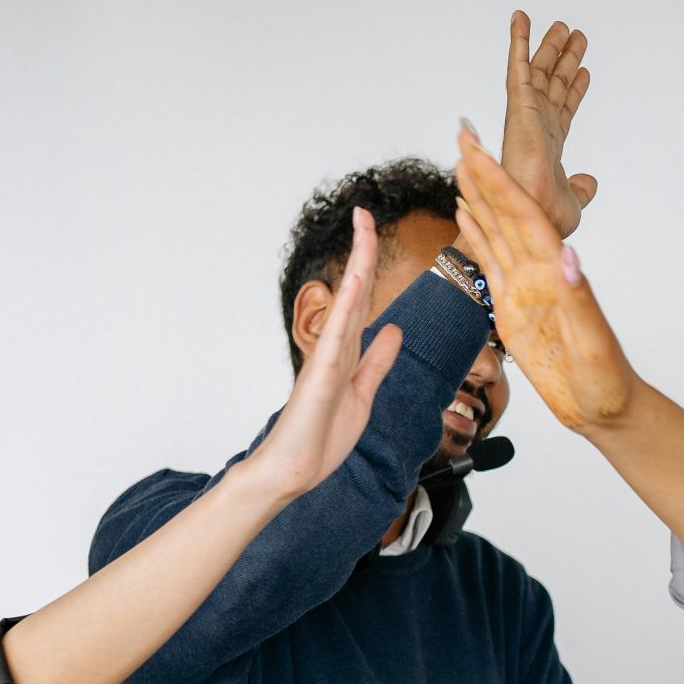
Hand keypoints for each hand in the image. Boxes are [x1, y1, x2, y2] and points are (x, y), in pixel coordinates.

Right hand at [239, 208, 404, 504]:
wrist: (291, 473)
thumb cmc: (320, 439)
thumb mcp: (363, 394)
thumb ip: (377, 362)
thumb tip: (392, 330)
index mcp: (346, 352)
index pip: (363, 300)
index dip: (369, 266)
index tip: (371, 231)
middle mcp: (335, 347)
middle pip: (353, 290)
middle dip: (361, 249)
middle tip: (364, 210)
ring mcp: (326, 360)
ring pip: (345, 302)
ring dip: (356, 264)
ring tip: (362, 226)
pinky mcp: (320, 378)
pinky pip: (337, 336)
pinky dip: (347, 308)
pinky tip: (354, 283)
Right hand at [453, 125, 638, 433]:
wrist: (606, 409)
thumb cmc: (607, 381)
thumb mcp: (594, 344)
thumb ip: (579, 300)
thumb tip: (568, 256)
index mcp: (557, 275)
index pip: (524, 217)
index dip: (501, 183)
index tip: (479, 151)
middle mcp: (541, 273)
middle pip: (508, 213)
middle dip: (486, 173)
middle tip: (463, 134)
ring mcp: (526, 289)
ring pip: (497, 230)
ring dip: (480, 195)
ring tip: (461, 161)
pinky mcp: (514, 309)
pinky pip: (492, 264)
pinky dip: (478, 235)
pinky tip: (466, 213)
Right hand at [499, 11, 596, 237]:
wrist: (533, 214)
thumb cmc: (545, 216)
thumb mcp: (575, 202)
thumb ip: (582, 189)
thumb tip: (591, 182)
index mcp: (549, 146)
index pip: (564, 110)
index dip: (574, 90)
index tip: (584, 72)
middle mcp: (538, 126)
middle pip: (554, 85)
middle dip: (564, 61)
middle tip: (575, 35)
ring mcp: (527, 114)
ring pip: (540, 71)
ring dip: (548, 46)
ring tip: (562, 24)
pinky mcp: (518, 105)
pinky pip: (518, 66)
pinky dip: (518, 40)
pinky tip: (521, 18)